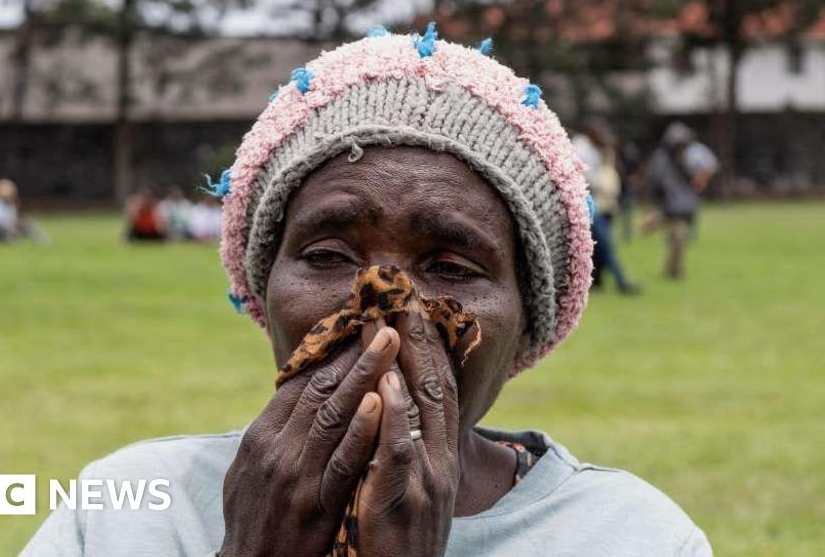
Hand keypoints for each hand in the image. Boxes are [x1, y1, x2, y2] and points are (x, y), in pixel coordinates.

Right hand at [220, 324, 399, 556]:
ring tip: (390, 342)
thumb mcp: (247, 470)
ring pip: (334, 413)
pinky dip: (361, 430)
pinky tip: (380, 403)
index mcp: (261, 436)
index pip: (301, 382)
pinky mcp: (316, 504)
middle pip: (320, 388)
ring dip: (366, 375)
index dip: (332, 351)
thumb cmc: (252, 519)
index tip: (359, 326)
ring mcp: (297, 475)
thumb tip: (292, 395)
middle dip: (354, 351)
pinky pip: (344, 461)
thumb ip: (272, 432)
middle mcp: (277, 448)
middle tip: (384, 320)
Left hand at [356, 305, 459, 556]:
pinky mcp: (404, 502)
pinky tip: (384, 387)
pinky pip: (399, 454)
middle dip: (421, 340)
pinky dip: (392, 419)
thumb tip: (385, 407)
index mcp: (438, 457)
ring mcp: (426, 481)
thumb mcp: (407, 488)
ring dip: (407, 363)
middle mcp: (440, 462)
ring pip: (420, 412)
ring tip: (392, 320)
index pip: (437, 390)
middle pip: (434, 388)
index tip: (414, 307)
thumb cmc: (394, 539)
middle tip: (405, 293)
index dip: (428, 347)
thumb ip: (399, 448)